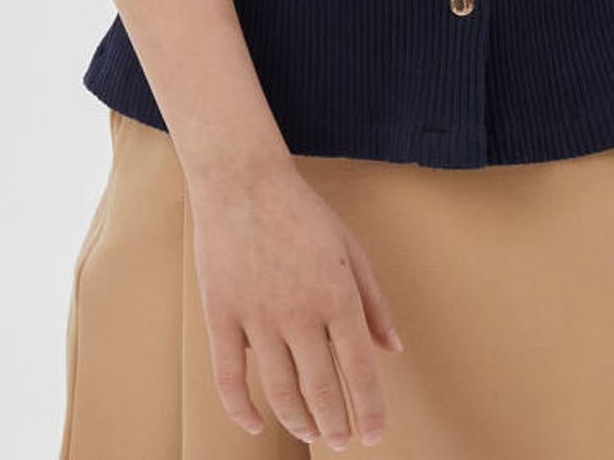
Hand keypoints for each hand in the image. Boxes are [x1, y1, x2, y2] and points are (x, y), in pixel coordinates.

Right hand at [186, 156, 404, 448]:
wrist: (243, 180)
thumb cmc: (302, 211)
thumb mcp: (351, 248)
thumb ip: (373, 301)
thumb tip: (393, 349)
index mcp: (337, 295)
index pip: (360, 370)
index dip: (369, 409)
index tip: (372, 434)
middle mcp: (299, 313)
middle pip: (321, 390)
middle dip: (336, 425)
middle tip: (343, 440)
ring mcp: (257, 317)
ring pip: (280, 391)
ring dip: (299, 422)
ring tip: (312, 433)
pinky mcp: (221, 316)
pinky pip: (229, 378)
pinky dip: (241, 410)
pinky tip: (256, 424)